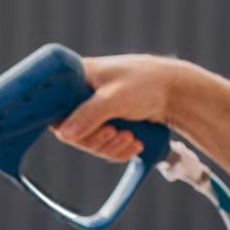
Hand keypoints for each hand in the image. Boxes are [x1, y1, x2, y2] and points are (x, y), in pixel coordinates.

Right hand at [54, 54, 186, 162]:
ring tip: (130, 137)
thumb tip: (65, 133)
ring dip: (111, 147)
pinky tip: (134, 142)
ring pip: (89, 143)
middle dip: (97, 139)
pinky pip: (104, 148)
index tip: (84, 130)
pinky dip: (119, 150)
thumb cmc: (146, 82)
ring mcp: (94, 112)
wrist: (174, 91)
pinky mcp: (106, 125)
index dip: (67, 125)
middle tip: (115, 133)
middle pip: (72, 132)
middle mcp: (81, 96)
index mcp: (76, 79)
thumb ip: (89, 114)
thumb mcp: (115, 97)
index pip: (55, 108)